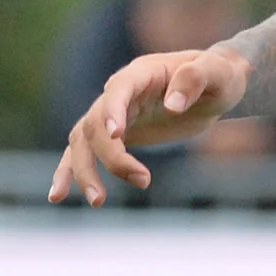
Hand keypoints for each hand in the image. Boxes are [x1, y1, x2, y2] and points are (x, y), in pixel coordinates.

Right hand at [48, 46, 250, 204]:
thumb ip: (196, 80)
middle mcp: (119, 92)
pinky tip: (56, 196)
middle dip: (111, 155)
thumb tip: (174, 105)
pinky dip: (68, 171)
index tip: (117, 136)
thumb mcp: (219, 73)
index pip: (118, 90)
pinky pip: (83, 152)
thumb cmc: (219, 77)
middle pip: (96, 123)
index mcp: (142, 73)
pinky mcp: (114, 134)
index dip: (112, 111)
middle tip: (143, 180)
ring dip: (83, 170)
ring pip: (83, 141)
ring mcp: (113, 114)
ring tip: (98, 202)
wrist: (214, 86)